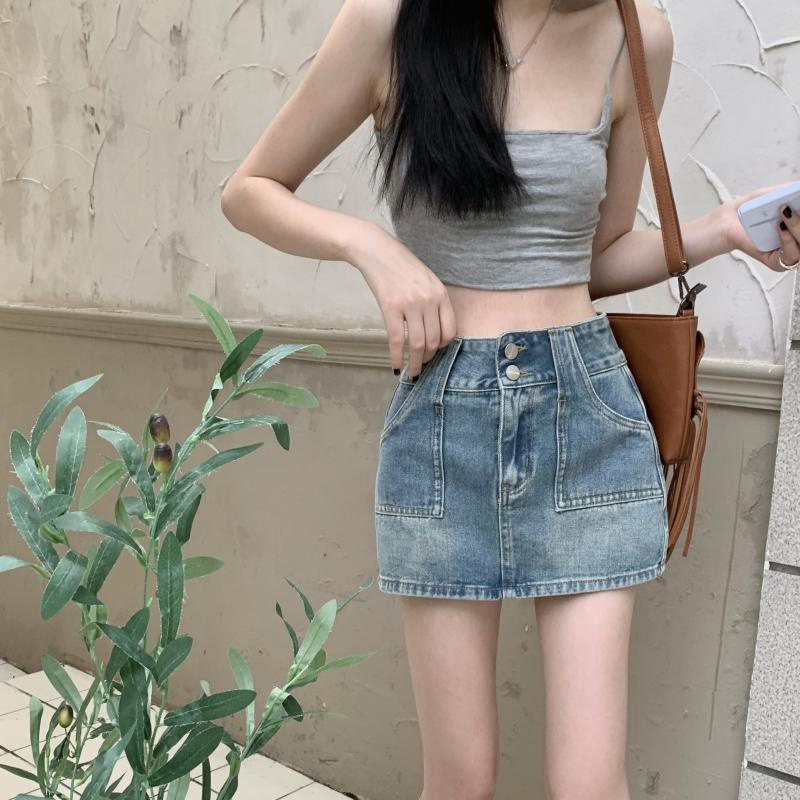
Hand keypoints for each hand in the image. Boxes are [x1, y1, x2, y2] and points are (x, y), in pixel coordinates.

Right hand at [349, 222, 457, 379]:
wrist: (377, 250)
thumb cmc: (401, 266)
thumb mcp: (427, 280)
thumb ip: (434, 303)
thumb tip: (435, 331)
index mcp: (441, 294)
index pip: (450, 331)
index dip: (443, 347)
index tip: (435, 352)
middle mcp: (429, 300)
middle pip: (434, 340)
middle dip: (429, 358)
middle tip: (421, 365)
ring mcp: (410, 304)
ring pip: (417, 343)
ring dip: (415, 363)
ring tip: (411, 373)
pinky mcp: (390, 307)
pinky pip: (397, 340)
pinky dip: (396, 357)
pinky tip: (395, 367)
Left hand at [719, 182, 799, 272]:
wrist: (724, 225)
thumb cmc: (744, 213)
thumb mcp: (766, 195)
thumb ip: (784, 191)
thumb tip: (798, 187)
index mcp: (794, 224)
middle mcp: (794, 238)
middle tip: (791, 207)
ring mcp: (787, 252)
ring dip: (797, 227)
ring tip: (786, 214)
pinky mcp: (777, 262)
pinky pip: (791, 256)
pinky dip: (788, 240)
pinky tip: (780, 228)